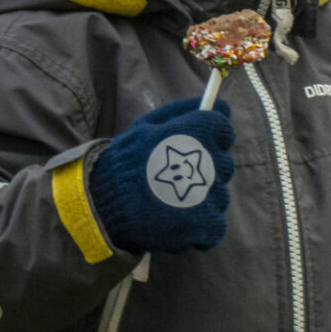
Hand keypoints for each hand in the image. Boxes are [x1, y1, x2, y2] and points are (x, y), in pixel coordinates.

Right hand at [85, 97, 235, 254]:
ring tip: (169, 200)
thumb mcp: (147, 125)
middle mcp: (213, 162)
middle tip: (173, 175)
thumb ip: (185, 112)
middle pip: (224, 163)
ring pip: (219, 194)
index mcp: (199, 133)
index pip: (224, 130)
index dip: (209, 137)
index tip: (191, 146)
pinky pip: (215, 223)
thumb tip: (223, 106)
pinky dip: (199, 225)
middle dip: (203, 168)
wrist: (106, 203)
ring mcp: (212, 196)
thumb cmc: (125, 160)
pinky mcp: (209, 224)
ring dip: (200, 197)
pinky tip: (176, 220)